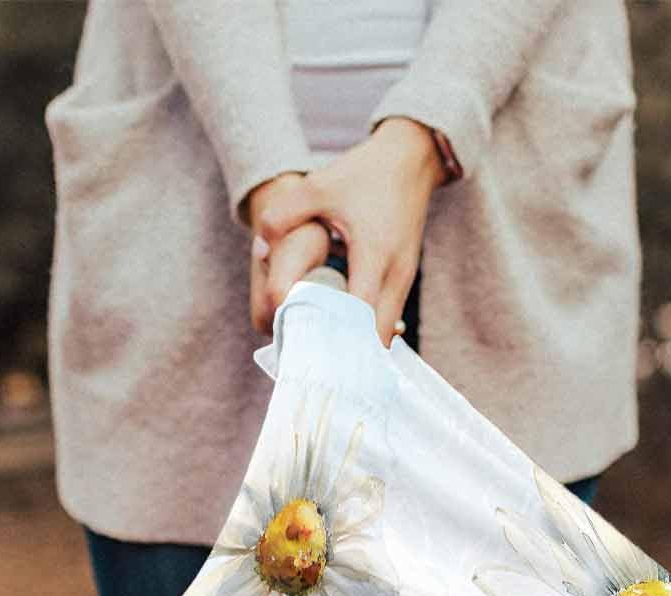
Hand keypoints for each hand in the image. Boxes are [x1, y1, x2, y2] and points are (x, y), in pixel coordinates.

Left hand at [251, 118, 446, 345]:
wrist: (410, 159)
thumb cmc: (364, 173)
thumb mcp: (319, 186)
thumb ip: (283, 214)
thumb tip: (259, 249)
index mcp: (375, 255)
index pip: (360, 317)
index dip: (337, 340)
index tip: (311, 354)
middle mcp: (396, 274)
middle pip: (376, 337)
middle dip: (347, 353)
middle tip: (313, 361)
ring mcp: (404, 280)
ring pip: (383, 331)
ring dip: (357, 343)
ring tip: (323, 352)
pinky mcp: (404, 280)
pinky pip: (386, 318)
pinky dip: (365, 330)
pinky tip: (339, 331)